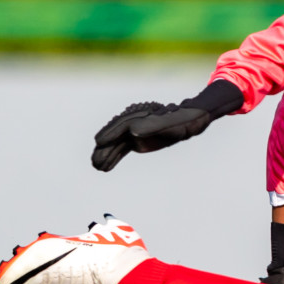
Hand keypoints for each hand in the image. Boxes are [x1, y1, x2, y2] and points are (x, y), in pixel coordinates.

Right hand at [91, 101, 211, 171]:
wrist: (189, 120)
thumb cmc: (181, 120)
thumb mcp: (169, 123)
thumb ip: (151, 126)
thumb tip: (132, 130)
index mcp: (139, 115)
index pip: (121, 125)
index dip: (110, 134)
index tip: (98, 142)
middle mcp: (133, 122)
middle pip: (115, 135)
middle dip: (104, 148)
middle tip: (94, 161)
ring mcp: (133, 131)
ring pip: (117, 144)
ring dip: (106, 155)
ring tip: (96, 167)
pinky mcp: (136, 140)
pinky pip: (122, 149)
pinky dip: (114, 158)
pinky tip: (106, 167)